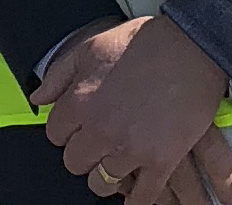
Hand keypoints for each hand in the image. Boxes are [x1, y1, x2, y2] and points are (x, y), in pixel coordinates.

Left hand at [31, 16, 231, 204]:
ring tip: (116, 163)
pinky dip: (136, 200)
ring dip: (106, 175)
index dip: (67, 130)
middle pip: (75, 162)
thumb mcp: (90, 46)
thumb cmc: (143, 42)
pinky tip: (135, 196)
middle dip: (84, 153)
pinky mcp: (161, 161)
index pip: (55, 134)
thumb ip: (59, 75)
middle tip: (98, 144)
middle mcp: (100, 130)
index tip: (78, 127)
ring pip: (101, 183)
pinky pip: (142, 196)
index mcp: (80, 102)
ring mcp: (130, 149)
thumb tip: (39, 98)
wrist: (193, 46)